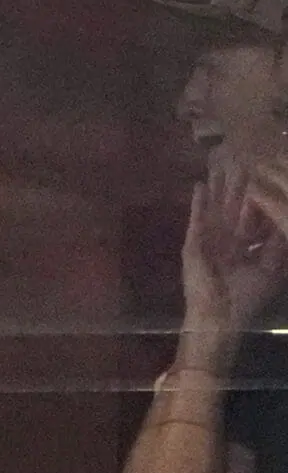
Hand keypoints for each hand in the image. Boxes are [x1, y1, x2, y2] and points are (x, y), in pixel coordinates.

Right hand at [183, 162, 287, 334]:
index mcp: (244, 244)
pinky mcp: (193, 245)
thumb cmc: (245, 298)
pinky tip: (198, 185)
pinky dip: (197, 204)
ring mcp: (208, 240)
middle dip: (238, 180)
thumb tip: (284, 217)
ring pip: (215, 206)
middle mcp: (227, 238)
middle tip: (241, 152)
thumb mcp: (272, 267)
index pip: (253, 211)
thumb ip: (278, 244)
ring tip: (219, 159)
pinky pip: (196, 220)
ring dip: (217, 185)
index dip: (258, 192)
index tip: (264, 168)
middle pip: (234, 203)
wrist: (219, 320)